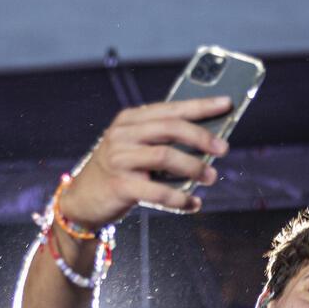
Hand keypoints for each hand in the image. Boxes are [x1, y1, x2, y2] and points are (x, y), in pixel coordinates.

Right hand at [57, 97, 232, 227]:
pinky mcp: (120, 186)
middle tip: (223, 148)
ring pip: (166, 156)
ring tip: (211, 177)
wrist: (82, 200)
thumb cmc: (119, 172)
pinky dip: (180, 199)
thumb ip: (163, 141)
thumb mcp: (135, 148)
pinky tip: (193, 203)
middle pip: (170, 128)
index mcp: (130, 120)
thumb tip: (209, 141)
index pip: (170, 108)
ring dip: (194, 167)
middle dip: (201, 137)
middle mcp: (123, 135)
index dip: (201, 106)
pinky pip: (158, 191)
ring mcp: (120, 159)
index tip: (227, 104)